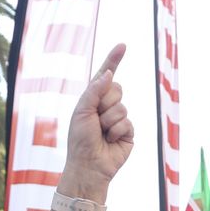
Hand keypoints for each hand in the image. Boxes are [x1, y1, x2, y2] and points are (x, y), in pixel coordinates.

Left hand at [60, 44, 132, 197]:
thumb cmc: (80, 139)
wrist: (88, 165)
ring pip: (122, 107)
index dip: (114, 59)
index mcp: (93, 98)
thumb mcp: (82, 110)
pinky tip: (110, 141)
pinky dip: (116, 131)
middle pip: (117, 88)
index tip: (122, 45)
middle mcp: (107, 106)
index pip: (106, 75)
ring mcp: (119, 119)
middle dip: (105, 103)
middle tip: (96, 120)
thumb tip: (109, 74)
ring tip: (101, 134)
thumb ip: (95, 90)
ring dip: (109, 121)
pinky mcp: (128, 132)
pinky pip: (128, 122)